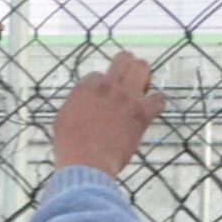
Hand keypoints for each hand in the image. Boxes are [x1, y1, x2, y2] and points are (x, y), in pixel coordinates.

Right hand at [52, 52, 165, 175]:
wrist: (86, 163)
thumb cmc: (69, 146)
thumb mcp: (63, 118)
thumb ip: (77, 103)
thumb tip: (84, 103)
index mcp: (87, 86)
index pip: (99, 74)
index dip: (102, 87)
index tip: (102, 100)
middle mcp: (107, 86)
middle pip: (124, 58)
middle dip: (127, 66)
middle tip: (128, 81)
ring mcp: (126, 98)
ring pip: (143, 68)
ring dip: (144, 78)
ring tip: (141, 90)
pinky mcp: (141, 113)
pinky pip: (158, 99)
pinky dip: (155, 104)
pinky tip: (150, 110)